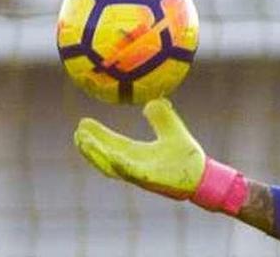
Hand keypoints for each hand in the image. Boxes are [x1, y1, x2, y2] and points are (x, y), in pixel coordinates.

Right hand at [73, 98, 205, 199]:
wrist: (202, 174)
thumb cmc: (187, 155)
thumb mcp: (172, 128)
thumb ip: (161, 115)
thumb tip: (154, 99)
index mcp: (136, 154)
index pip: (111, 144)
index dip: (96, 135)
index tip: (82, 123)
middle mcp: (134, 165)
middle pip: (104, 156)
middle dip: (89, 147)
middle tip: (76, 133)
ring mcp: (140, 174)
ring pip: (111, 166)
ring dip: (96, 155)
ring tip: (83, 142)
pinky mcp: (150, 180)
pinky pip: (131, 172)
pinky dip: (119, 164)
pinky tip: (111, 155)